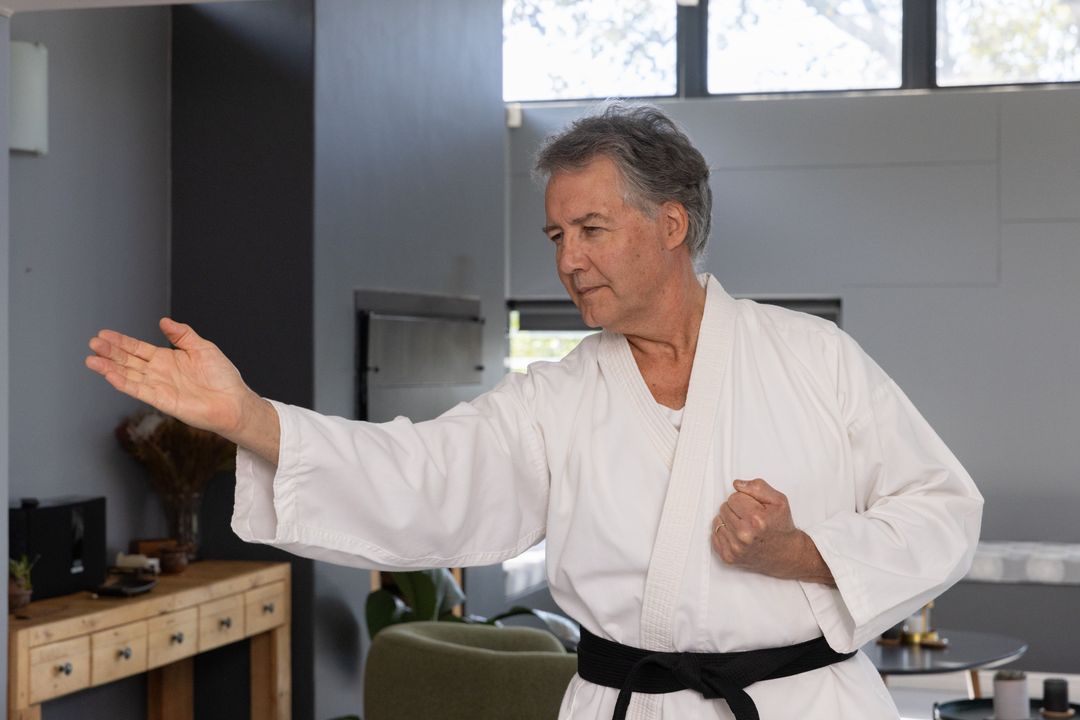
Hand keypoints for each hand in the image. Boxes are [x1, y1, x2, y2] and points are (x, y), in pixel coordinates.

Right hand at [85, 318, 254, 438]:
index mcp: (167, 359)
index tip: (103, 334)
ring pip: (128, 375)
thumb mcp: (202, 348)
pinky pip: (138, 390)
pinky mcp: (162, 400)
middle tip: (93, 342)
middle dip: (110, 352)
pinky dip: (123, 382)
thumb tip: (163, 321)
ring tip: (91, 358)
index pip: (138, 349)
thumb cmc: (222, 376)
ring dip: (109, 367)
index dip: (121, 342)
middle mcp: (159, 372)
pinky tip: (109, 374)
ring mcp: (158, 386)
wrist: (234, 401)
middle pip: (128, 360)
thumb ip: (182, 335)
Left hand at [711, 478, 833, 584]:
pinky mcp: (728, 557)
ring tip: (745, 527)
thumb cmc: (781, 527)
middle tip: (750, 518)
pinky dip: (725, 534)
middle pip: (724, 508)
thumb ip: (758, 487)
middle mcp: (744, 535)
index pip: (733, 497)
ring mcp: (735, 548)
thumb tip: (737, 484)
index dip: (744, 500)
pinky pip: (714, 535)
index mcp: (756, 519)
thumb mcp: (779, 501)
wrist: (786, 554)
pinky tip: (738, 536)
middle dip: (736, 510)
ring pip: (717, 521)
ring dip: (729, 522)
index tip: (754, 508)